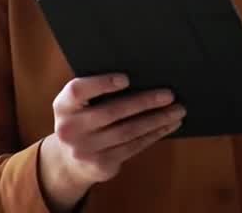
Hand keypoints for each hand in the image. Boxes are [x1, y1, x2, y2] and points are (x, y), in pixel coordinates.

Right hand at [39, 75, 184, 210]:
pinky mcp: (101, 165)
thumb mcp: (78, 104)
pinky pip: (134, 146)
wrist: (69, 162)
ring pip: (128, 131)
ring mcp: (85, 150)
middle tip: (169, 95)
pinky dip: (154, 134)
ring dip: (157, 120)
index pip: (78, 91)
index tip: (127, 79)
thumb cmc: (82, 120)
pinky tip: (168, 125)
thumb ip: (96, 91)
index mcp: (63, 106)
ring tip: (177, 110)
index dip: (102, 84)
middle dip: (144, 102)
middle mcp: (69, 129)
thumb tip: (142, 76)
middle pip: (112, 112)